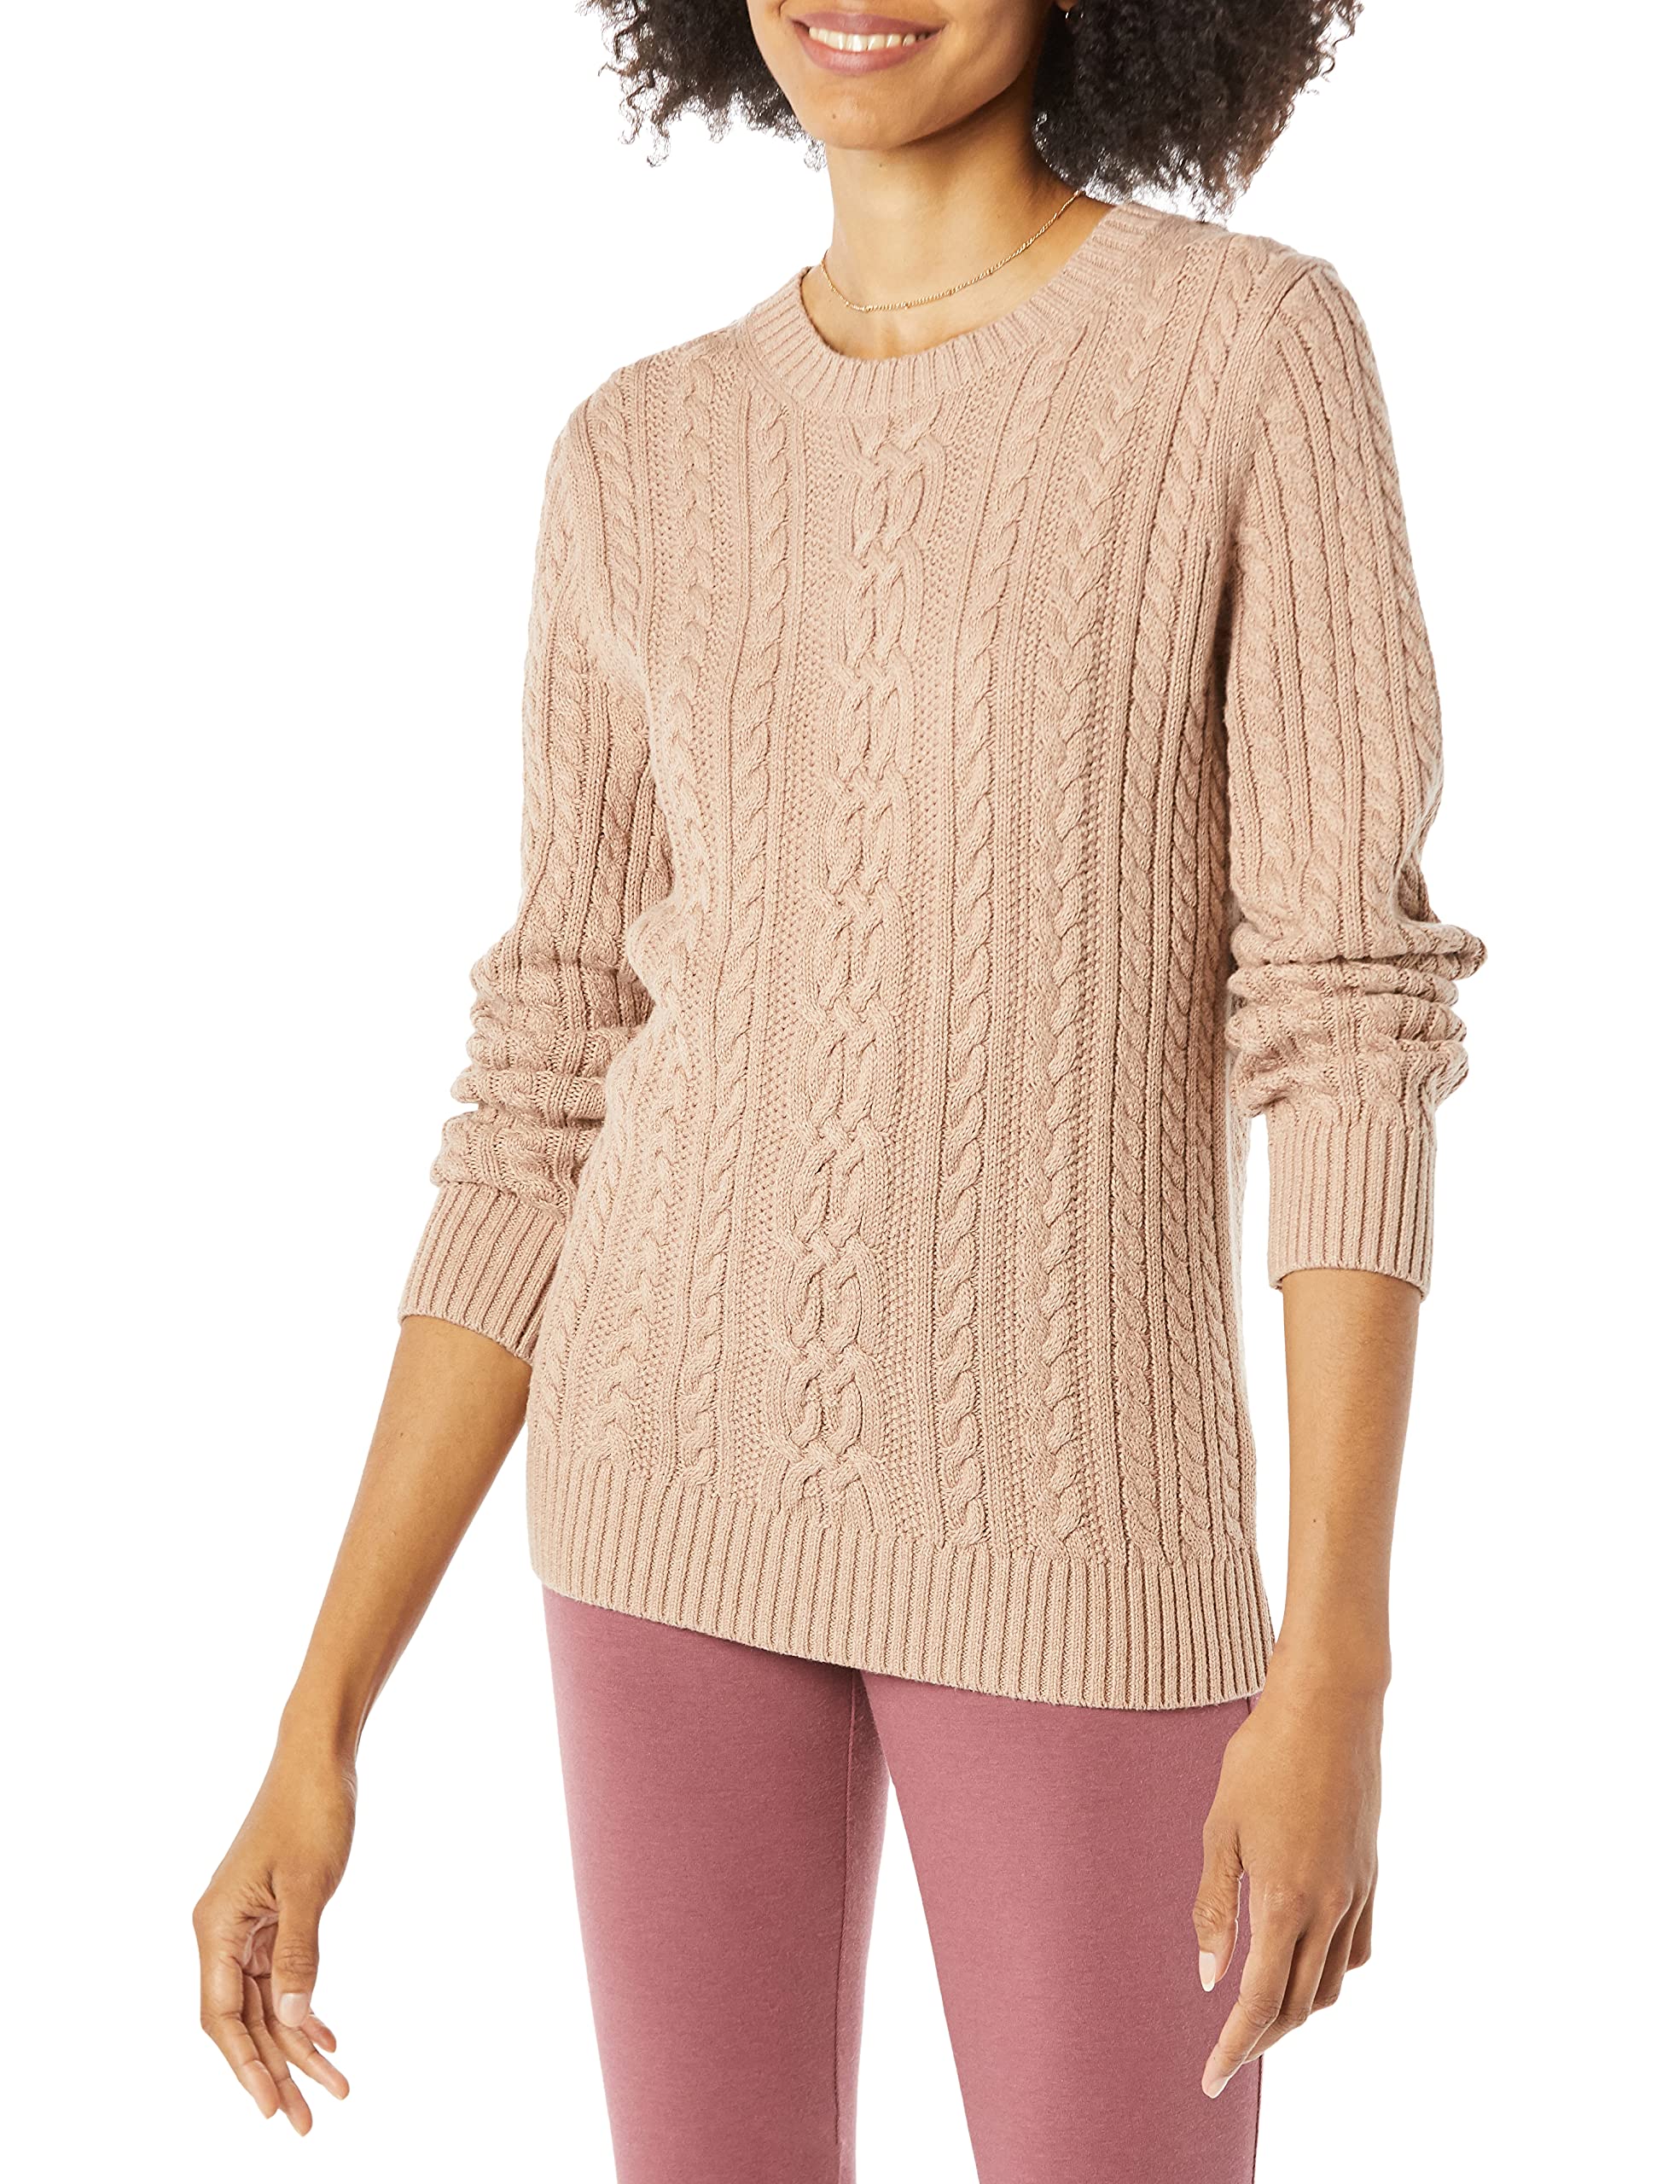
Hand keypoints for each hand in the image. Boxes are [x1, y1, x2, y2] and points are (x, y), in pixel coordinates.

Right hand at [193, 1740, 356, 2131]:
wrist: (318, 1760)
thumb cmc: (310, 1812)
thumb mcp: (308, 1886)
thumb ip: (298, 1954)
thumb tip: (293, 2019)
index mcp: (216, 1927)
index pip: (222, 2017)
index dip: (245, 2068)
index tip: (272, 2109)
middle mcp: (223, 1933)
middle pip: (245, 2021)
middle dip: (277, 2072)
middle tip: (311, 2121)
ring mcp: (245, 1926)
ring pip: (267, 2004)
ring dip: (298, 2047)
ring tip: (336, 2088)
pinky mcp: (269, 1917)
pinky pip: (281, 1978)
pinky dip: (304, 2008)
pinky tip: (329, 2037)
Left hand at [1192, 1658, 1380, 2097]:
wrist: (1328, 1706)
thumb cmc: (1263, 1758)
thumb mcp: (1220, 1830)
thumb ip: (1214, 1906)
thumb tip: (1209, 1975)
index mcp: (1284, 1901)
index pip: (1260, 2002)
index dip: (1233, 2048)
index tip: (1210, 2078)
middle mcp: (1328, 1908)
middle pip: (1300, 2004)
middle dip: (1263, 2038)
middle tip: (1228, 2051)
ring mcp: (1357, 1892)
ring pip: (1333, 1982)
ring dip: (1300, 2008)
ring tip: (1264, 2011)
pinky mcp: (1371, 1874)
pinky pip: (1357, 1947)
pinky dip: (1332, 1970)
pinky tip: (1308, 1960)